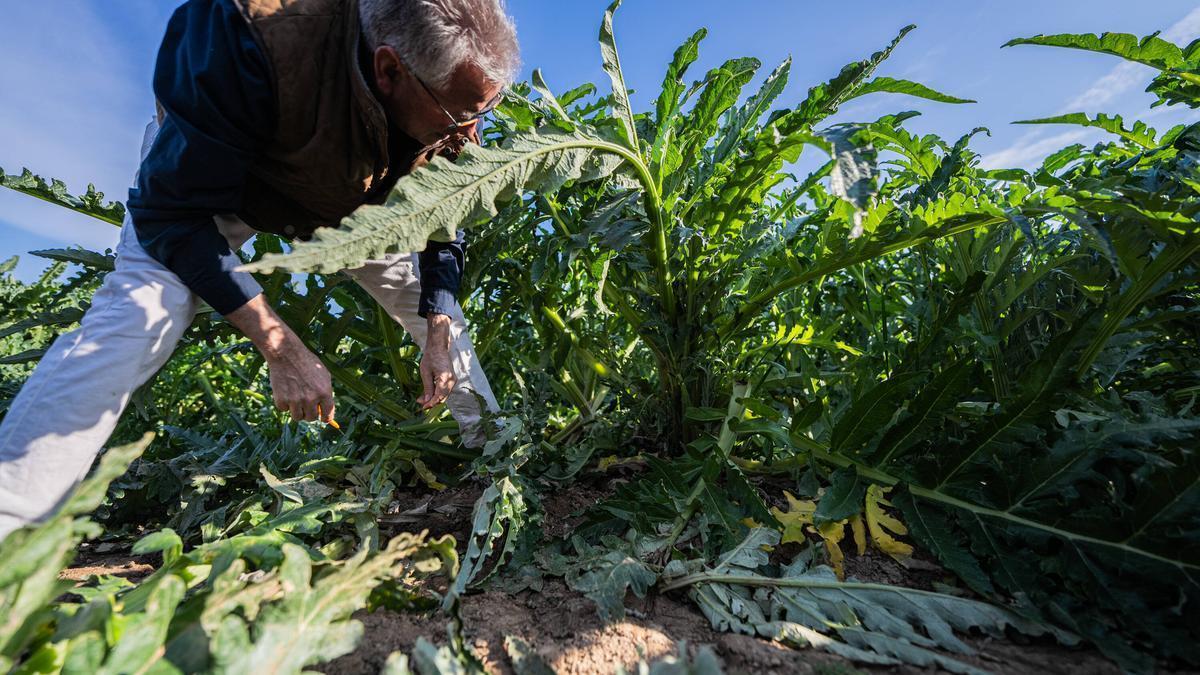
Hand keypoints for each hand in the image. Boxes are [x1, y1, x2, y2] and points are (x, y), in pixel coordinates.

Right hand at [224, 294, 334, 422]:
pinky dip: (284, 403)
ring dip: (297, 410)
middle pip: (311, 418)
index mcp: (325, 392)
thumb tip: (325, 411)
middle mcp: (311, 399)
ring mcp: (296, 400)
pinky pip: (284, 409)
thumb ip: (326, 393)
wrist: (287, 353)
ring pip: (297, 417)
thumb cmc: (307, 362)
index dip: (325, 418)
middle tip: (306, 404)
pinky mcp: (281, 400)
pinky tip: (285, 390)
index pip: (328, 415)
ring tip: (295, 397)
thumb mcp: (324, 375)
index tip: (322, 418)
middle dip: (309, 413)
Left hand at [418, 314, 454, 410]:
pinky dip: (437, 394)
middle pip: (442, 398)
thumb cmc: (430, 357)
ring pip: (444, 396)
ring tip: (422, 399)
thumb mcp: (425, 373)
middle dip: (431, 402)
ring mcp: (453, 380)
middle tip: (420, 403)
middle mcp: (452, 381)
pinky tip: (428, 394)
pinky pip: (445, 391)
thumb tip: (426, 401)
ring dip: (433, 399)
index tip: (422, 408)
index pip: (438, 396)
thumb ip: (427, 388)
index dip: (430, 404)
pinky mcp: (452, 380)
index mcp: (445, 378)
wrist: (438, 347)